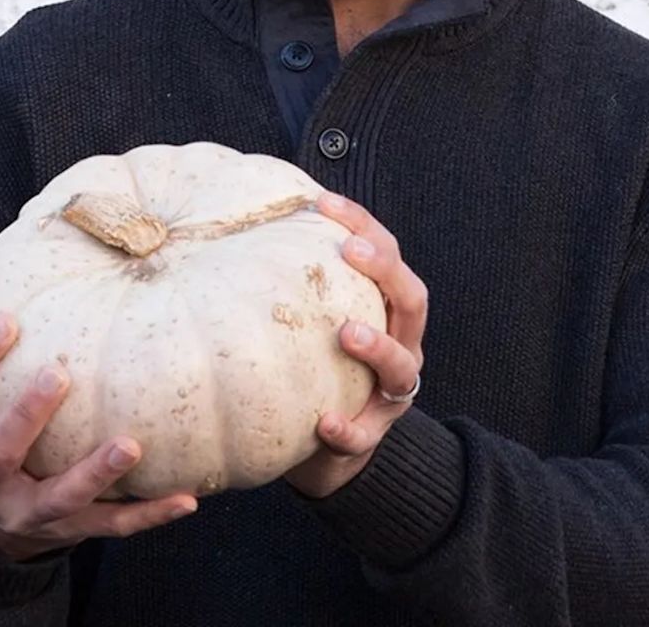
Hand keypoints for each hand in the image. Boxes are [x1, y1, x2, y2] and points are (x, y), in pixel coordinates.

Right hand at [0, 266, 198, 560]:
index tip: (7, 318)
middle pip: (1, 452)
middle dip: (26, 416)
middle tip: (58, 374)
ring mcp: (27, 514)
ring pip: (60, 498)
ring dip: (95, 473)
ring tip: (132, 445)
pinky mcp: (68, 533)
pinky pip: (112, 525)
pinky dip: (149, 514)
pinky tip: (187, 498)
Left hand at [283, 194, 427, 499]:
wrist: (325, 445)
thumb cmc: (314, 366)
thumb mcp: (312, 319)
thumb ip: (294, 281)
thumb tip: (236, 224)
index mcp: (386, 310)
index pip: (387, 254)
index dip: (362, 224)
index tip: (324, 202)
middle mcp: (401, 345)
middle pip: (412, 300)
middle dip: (385, 270)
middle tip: (350, 250)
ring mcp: (391, 394)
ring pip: (401, 367)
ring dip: (378, 346)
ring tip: (347, 332)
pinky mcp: (372, 437)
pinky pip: (364, 435)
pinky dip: (347, 428)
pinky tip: (324, 423)